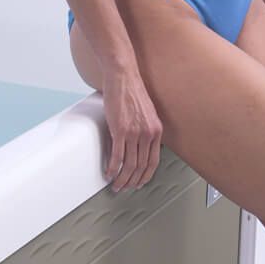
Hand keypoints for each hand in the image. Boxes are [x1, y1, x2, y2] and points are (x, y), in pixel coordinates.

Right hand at [101, 68, 162, 192]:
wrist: (123, 76)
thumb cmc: (131, 91)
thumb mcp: (145, 113)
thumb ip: (144, 129)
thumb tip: (137, 145)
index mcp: (156, 131)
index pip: (153, 161)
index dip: (145, 175)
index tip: (139, 182)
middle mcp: (147, 134)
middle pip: (140, 166)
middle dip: (132, 181)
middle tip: (124, 187)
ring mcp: (134, 133)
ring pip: (129, 165)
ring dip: (122, 179)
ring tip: (116, 184)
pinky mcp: (120, 130)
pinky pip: (117, 156)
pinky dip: (113, 168)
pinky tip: (109, 173)